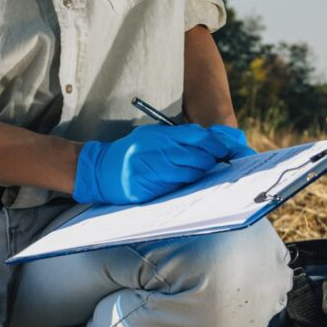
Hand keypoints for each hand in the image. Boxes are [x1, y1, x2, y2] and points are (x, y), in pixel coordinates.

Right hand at [72, 124, 243, 204]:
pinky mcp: (144, 189)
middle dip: (210, 163)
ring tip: (200, 176)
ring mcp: (148, 171)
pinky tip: (183, 185)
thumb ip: (177, 139)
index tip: (225, 151)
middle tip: (217, 166)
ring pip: (188, 175)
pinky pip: (173, 190)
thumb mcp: (151, 137)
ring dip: (198, 177)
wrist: (100, 169)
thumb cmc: (131, 152)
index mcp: (157, 136)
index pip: (196, 137)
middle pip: (196, 157)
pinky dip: (182, 188)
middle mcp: (154, 151)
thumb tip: (210, 145)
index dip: (215, 145)